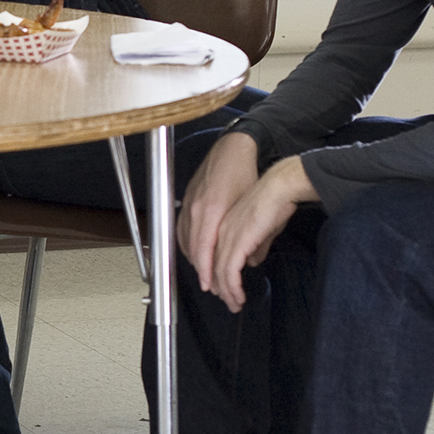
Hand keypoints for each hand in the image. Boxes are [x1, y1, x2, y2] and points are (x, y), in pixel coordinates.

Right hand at [177, 131, 259, 287]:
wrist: (232, 148)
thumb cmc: (243, 172)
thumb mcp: (252, 206)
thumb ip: (252, 235)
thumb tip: (252, 259)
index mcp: (211, 211)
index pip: (203, 250)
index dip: (205, 271)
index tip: (210, 286)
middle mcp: (195, 209)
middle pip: (192, 249)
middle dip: (201, 270)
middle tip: (212, 286)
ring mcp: (188, 204)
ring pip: (184, 240)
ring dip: (194, 259)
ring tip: (205, 273)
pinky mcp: (187, 200)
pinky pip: (181, 229)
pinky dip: (187, 244)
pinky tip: (196, 251)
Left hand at [209, 157, 316, 312]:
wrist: (280, 188)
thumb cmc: (275, 201)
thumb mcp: (263, 228)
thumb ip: (255, 245)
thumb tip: (252, 260)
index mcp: (223, 225)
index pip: (213, 254)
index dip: (215, 273)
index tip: (220, 287)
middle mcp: (220, 231)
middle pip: (212, 265)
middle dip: (219, 287)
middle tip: (228, 301)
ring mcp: (227, 236)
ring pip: (219, 271)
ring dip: (227, 291)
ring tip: (235, 303)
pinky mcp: (237, 242)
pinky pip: (229, 271)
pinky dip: (232, 286)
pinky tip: (237, 295)